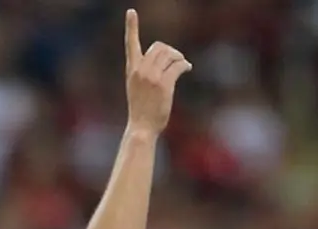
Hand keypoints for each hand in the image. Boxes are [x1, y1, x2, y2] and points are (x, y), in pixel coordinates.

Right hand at [123, 9, 191, 136]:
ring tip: (182, 65)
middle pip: (159, 47)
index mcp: (131, 70)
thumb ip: (146, 72)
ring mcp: (151, 77)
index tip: (131, 11)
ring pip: (170, 55)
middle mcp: (140, 70)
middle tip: (177, 59)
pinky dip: (184, 65)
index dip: (131, 27)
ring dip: (179, 57)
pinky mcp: (164, 84)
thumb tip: (169, 60)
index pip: (130, 44)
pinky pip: (178, 66)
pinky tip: (187, 68)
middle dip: (171, 51)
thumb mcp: (137, 87)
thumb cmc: (141, 109)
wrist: (141, 127)